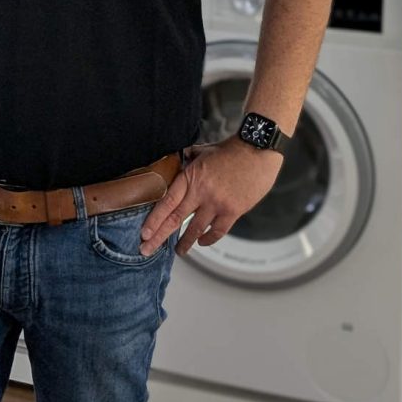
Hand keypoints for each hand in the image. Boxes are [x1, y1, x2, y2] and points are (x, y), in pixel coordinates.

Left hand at [139, 136, 282, 256]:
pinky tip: (202, 242)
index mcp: (190, 176)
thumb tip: (178, 160)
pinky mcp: (233, 211)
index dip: (154, 220)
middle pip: (175, 219)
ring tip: (178, 252)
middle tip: (147, 250)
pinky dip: (208, 239)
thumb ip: (188, 159)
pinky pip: (217, 231)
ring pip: (195, 229)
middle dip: (159, 236)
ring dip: (185, 243)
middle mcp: (201, 192)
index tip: (144, 233)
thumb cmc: (230, 150)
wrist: (257, 151)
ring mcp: (217, 203)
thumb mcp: (202, 151)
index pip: (167, 202)